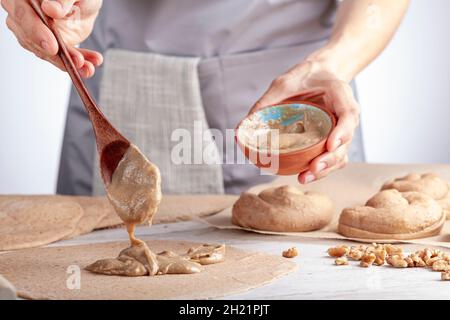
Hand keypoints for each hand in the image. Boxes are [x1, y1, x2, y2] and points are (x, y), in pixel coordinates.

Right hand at [1, 0, 102, 77]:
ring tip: (88, 67)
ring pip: (45, 53)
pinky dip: (75, 63)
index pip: (23, 15)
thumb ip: (63, 0)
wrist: (85, 3)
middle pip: (31, 39)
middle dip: (56, 55)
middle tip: (77, 61)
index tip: (52, 46)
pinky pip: (58, 58)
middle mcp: (22, 14)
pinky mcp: (46, 45)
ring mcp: (33, 32)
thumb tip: (51, 9)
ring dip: (69, 62)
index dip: (37, 32)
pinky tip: (89, 66)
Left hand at [250, 58, 359, 183]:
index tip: (330, 144)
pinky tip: (302, 175)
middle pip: (345, 142)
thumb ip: (267, 101)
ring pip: (340, 155)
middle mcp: (344, 116)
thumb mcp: (284, 83)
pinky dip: (320, 170)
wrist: (318, 75)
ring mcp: (340, 131)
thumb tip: (242, 126)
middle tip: (312, 168)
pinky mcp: (331, 141)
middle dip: (330, 159)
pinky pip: (330, 159)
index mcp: (340, 94)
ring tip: (304, 177)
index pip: (348, 114)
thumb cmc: (303, 77)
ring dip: (325, 169)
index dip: (342, 132)